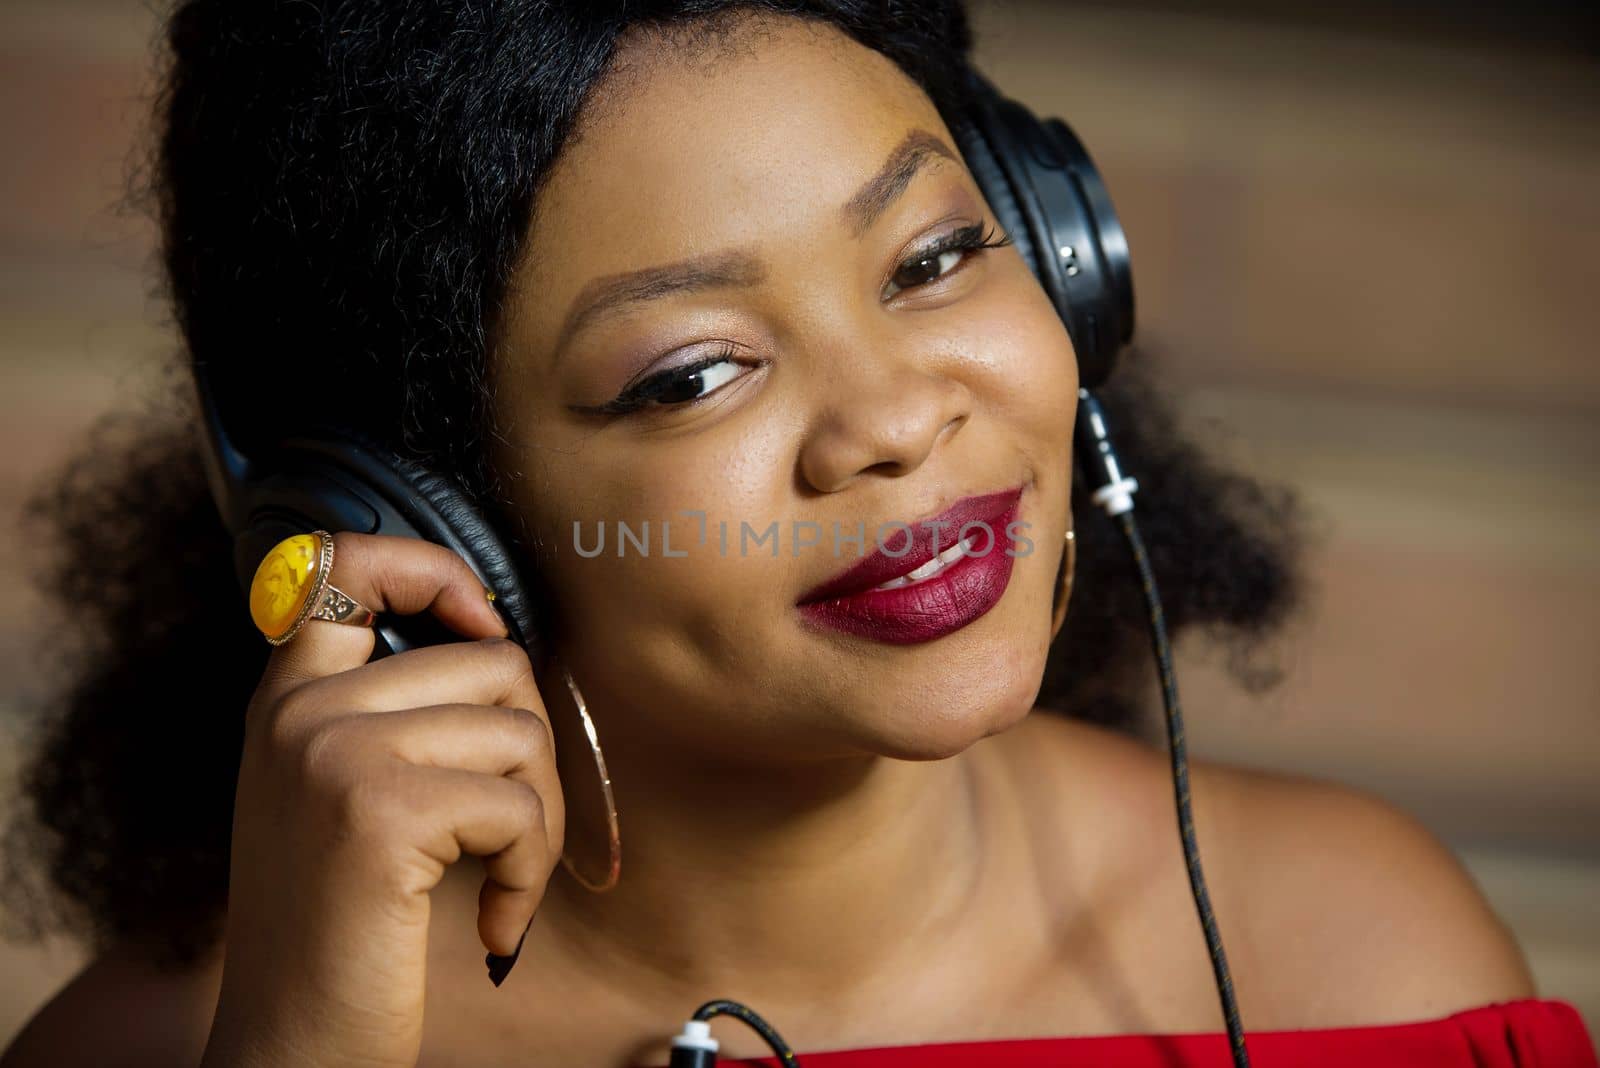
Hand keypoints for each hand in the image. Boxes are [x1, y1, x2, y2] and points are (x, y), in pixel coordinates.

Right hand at [200, 534, 564, 1067]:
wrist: (292, 1042)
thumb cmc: (341, 926)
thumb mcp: (340, 794)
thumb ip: (391, 712)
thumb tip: (501, 644)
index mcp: (290, 698)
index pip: (347, 561)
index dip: (433, 568)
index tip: (482, 622)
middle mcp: (300, 711)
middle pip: (493, 661)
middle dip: (532, 753)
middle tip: (510, 830)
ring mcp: (333, 753)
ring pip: (521, 733)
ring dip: (540, 822)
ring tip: (499, 879)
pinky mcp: (379, 810)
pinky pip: (520, 807)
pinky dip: (528, 874)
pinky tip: (491, 921)